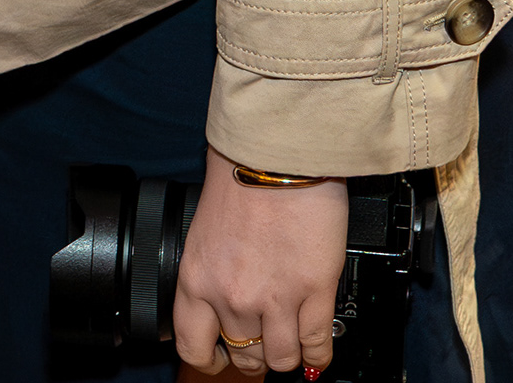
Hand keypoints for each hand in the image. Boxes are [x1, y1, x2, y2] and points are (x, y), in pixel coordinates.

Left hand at [173, 150, 349, 374]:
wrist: (276, 152)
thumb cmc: (241, 175)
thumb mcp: (205, 229)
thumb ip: (212, 268)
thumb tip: (224, 292)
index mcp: (196, 279)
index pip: (193, 347)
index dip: (209, 360)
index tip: (220, 358)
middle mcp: (231, 297)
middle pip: (244, 356)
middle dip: (256, 354)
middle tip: (265, 343)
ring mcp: (274, 299)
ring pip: (281, 359)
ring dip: (287, 354)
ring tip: (292, 342)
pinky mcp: (314, 291)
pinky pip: (315, 344)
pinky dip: (318, 355)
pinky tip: (318, 352)